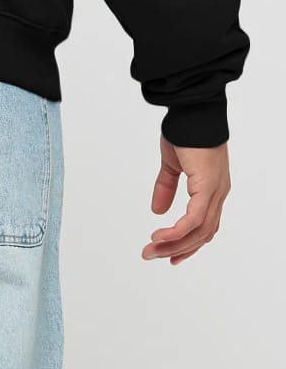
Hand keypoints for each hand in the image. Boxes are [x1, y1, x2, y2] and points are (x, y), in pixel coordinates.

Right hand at [142, 135, 230, 264]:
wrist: (192, 112)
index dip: (188, 243)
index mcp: (212, 188)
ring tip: (151, 249)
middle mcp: (218, 193)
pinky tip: (160, 236)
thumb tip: (157, 210)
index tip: (170, 256)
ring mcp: (215, 191)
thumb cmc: (185, 132)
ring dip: (174, 244)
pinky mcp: (208, 187)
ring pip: (198, 231)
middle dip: (177, 249)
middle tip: (153, 256)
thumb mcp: (172, 164)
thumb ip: (166, 187)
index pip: (205, 225)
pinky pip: (194, 219)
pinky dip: (177, 231)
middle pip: (202, 234)